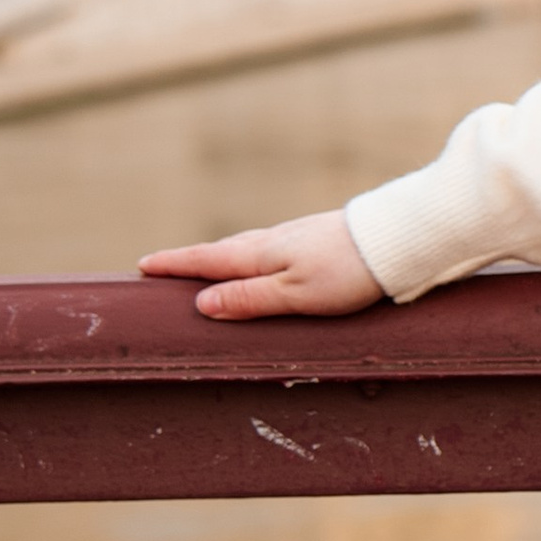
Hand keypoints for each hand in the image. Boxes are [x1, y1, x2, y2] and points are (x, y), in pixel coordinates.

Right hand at [139, 211, 383, 321]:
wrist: (397, 240)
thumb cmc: (347, 272)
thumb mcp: (294, 294)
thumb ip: (249, 299)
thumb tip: (201, 303)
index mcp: (261, 254)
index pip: (206, 261)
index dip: (174, 265)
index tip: (143, 267)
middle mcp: (273, 241)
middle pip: (222, 252)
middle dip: (190, 261)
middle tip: (162, 267)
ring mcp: (296, 237)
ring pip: (247, 248)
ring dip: (220, 257)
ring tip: (203, 267)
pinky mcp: (317, 239)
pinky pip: (269, 249)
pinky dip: (249, 256)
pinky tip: (260, 260)